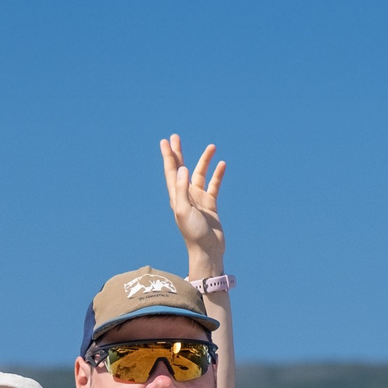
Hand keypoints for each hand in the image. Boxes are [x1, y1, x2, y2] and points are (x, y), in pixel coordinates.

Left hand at [161, 135, 225, 273]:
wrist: (207, 250)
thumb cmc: (193, 233)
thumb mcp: (183, 211)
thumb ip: (182, 190)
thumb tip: (183, 168)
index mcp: (176, 197)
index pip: (171, 172)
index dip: (168, 156)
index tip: (165, 141)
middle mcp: (186, 195)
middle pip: (181, 169)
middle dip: (178, 153)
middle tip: (175, 137)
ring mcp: (198, 199)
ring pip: (200, 174)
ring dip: (204, 160)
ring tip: (211, 146)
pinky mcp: (210, 204)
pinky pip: (214, 185)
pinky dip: (217, 174)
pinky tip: (222, 164)